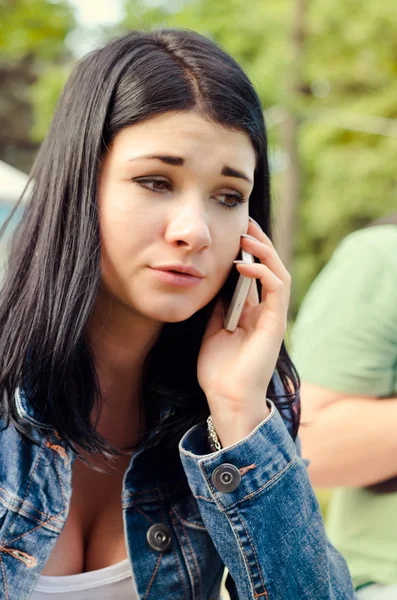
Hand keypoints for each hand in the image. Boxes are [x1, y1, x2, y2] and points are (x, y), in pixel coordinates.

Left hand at [197, 219, 290, 446]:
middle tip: (245, 222)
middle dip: (259, 243)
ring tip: (247, 235)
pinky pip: (276, 289)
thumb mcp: (212, 329)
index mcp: (251, 312)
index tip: (234, 231)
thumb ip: (217, 307)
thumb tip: (212, 281)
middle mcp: (265, 311)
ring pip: (278, 273)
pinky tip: (243, 264)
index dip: (248, 251)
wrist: (226, 397)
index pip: (255, 274)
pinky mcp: (275, 323)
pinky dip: (263, 272)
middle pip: (270, 268)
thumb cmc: (217, 369)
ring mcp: (273, 317)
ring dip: (264, 251)